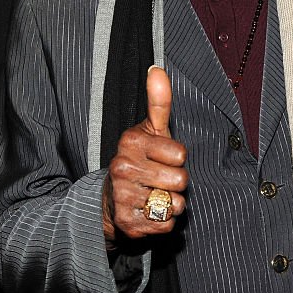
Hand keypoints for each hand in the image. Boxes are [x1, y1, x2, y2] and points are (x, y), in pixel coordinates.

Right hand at [103, 66, 187, 246]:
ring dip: (172, 203)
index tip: (162, 158)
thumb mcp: (150, 130)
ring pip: (175, 204)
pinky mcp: (128, 223)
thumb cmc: (140, 160)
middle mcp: (123, 167)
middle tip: (160, 180)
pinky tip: (149, 211)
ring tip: (155, 195)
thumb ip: (158, 102)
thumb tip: (157, 69)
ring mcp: (123, 196)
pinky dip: (164, 221)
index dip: (177, 159)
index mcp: (131, 142)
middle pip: (180, 180)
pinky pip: (167, 224)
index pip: (181, 154)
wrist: (111, 200)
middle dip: (177, 183)